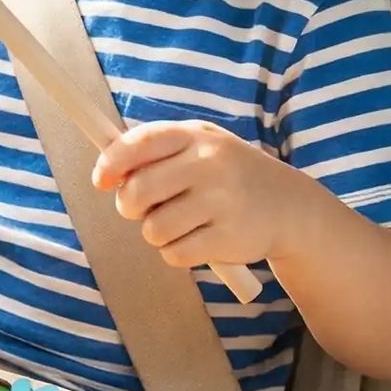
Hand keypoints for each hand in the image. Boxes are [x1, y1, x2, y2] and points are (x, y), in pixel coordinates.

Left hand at [90, 120, 307, 269]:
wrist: (290, 207)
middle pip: (138, 191)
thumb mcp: (199, 147)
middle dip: (129, 206)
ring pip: (153, 229)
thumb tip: (106, 174)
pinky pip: (174, 254)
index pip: (140, 143)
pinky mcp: (229, 238)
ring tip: (180, 223)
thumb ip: (154, 153)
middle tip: (143, 208)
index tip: (100, 180)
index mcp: (196, 136)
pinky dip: (176, 253)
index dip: (111, 163)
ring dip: (156, 232)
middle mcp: (209, 164)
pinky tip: (198, 239)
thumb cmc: (228, 175)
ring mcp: (221, 202)